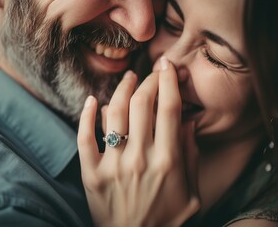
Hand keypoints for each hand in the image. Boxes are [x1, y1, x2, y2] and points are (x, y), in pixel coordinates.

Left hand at [78, 57, 199, 226]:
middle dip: (148, 80)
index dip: (168, 81)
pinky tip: (91, 100)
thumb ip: (192, 156)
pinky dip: (86, 116)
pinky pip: (84, 138)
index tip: (167, 66)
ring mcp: (113, 165)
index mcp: (168, 161)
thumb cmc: (166, 219)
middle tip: (151, 72)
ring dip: (122, 89)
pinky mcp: (91, 174)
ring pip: (114, 113)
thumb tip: (187, 121)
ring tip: (129, 78)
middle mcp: (140, 158)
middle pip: (143, 104)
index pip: (169, 109)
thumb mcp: (192, 193)